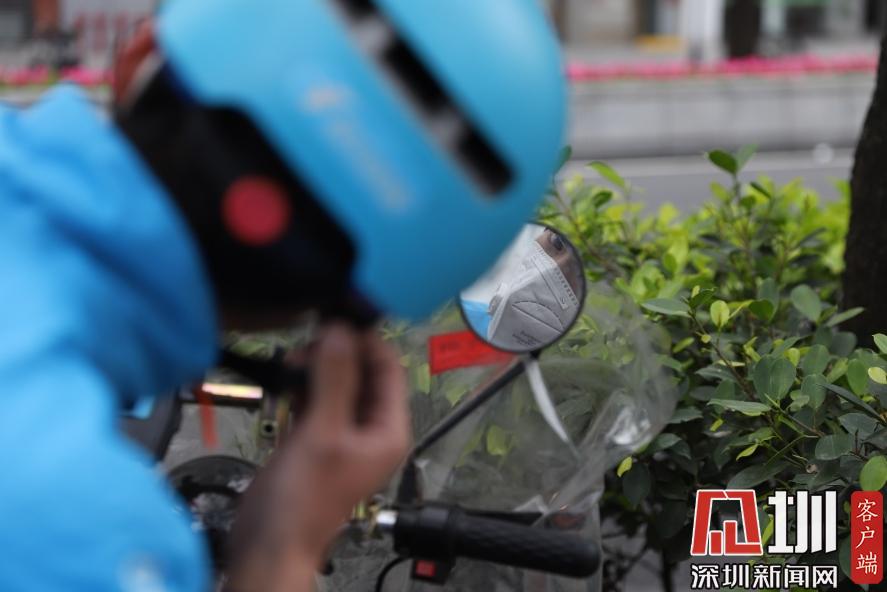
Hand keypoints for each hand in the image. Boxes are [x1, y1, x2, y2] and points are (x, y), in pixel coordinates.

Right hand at [226, 325, 409, 591]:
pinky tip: (287, 376)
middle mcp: (371, 429)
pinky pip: (317, 399)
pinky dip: (304, 385)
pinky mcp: (315, 437)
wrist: (269, 542)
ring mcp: (342, 433)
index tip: (338, 318)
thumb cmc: (303, 498)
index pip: (389, 370)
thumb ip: (334, 378)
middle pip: (363, 373)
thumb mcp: (322, 431)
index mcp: (389, 430)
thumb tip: (340, 329)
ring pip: (337, 384)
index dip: (367, 341)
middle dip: (337, 353)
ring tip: (293, 361)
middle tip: (308, 341)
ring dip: (317, 367)